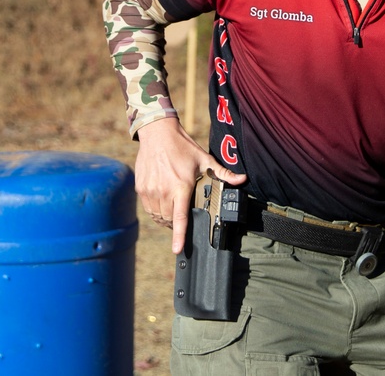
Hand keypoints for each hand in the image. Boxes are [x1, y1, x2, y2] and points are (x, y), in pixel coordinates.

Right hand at [135, 117, 246, 253]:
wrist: (157, 133)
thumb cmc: (182, 146)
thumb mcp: (204, 159)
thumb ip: (223, 173)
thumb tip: (243, 179)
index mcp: (181, 187)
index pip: (179, 218)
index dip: (179, 236)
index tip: (178, 250)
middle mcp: (164, 191)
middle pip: (168, 220)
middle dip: (175, 225)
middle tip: (183, 217)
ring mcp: (150, 190)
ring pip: (157, 216)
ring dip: (165, 219)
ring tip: (172, 211)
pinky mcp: (141, 188)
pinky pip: (148, 208)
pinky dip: (155, 211)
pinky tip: (162, 204)